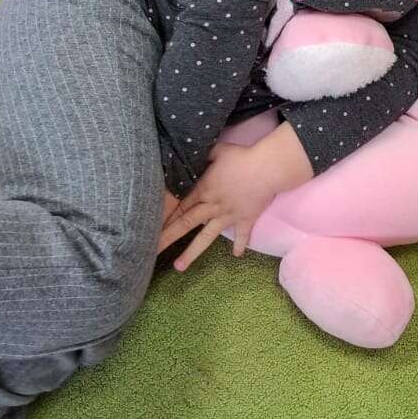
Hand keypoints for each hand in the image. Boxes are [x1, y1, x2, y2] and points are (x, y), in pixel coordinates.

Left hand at [156, 125, 311, 271]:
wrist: (267, 168)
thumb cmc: (242, 157)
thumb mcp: (218, 150)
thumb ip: (203, 154)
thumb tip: (191, 152)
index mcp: (203, 190)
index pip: (179, 207)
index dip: (164, 218)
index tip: (150, 229)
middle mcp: (212, 206)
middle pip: (185, 225)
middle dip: (167, 239)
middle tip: (150, 253)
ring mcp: (228, 216)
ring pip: (206, 237)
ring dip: (192, 253)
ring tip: (178, 268)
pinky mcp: (246, 219)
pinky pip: (241, 235)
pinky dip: (240, 245)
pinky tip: (236, 256)